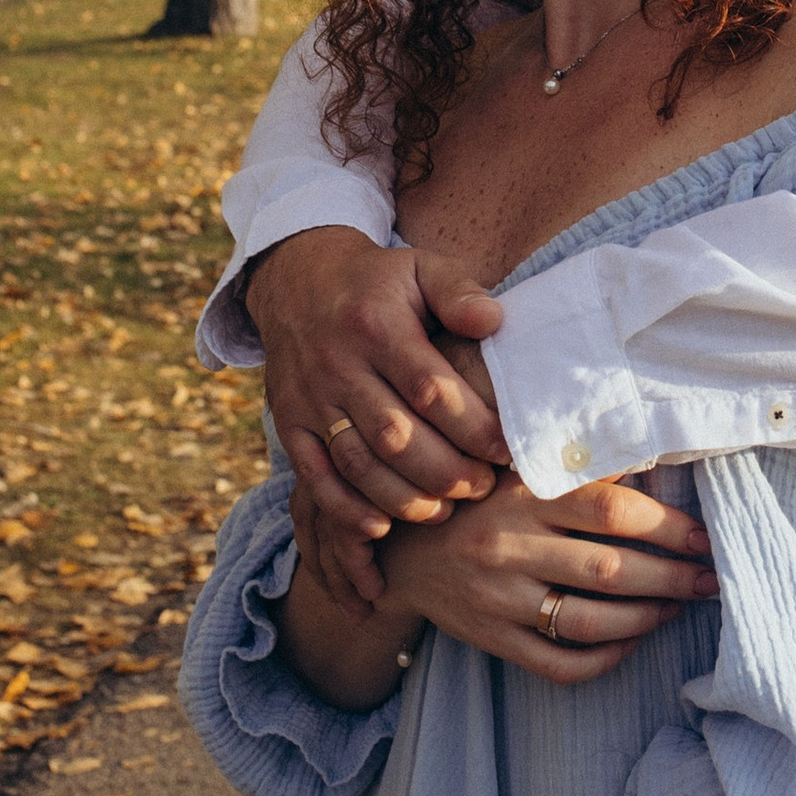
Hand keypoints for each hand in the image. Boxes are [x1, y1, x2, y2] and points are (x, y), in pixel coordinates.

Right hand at [251, 229, 510, 527]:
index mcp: (376, 324)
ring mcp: (309, 398)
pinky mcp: (290, 424)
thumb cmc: (377, 282)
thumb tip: (493, 322)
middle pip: (395, 437)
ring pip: (358, 465)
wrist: (296, 282)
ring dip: (405, 499)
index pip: (430, 389)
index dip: (473, 427)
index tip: (506, 450)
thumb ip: (459, 292)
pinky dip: (347, 510)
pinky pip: (315, 478)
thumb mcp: (420, 267)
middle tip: (482, 486)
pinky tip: (382, 528)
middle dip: (446, 472)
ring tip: (446, 509)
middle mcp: (337, 364)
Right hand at [321, 475, 717, 676]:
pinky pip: (558, 664)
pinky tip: (630, 641)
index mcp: (523, 494)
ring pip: (588, 621)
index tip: (702, 536)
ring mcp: (500, 599)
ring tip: (676, 607)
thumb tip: (652, 451)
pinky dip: (604, 658)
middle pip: (609, 569)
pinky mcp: (493, 639)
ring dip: (645, 618)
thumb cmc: (476, 501)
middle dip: (672, 577)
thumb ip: (573, 461)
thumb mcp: (514, 467)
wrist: (400, 550)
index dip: (667, 524)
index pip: (610, 509)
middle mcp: (510, 546)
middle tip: (710, 580)